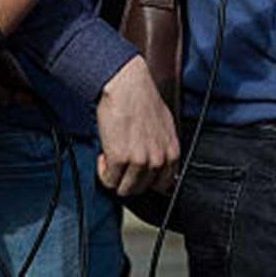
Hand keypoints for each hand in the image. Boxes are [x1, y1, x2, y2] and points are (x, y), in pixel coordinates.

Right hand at [96, 54, 179, 197]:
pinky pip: (109, 180)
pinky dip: (103, 171)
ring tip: (112, 159)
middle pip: (141, 189)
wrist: (127, 86)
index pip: (163, 185)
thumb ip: (163, 148)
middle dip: (128, 179)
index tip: (137, 176)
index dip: (146, 181)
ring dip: (114, 177)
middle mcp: (158, 159)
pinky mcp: (120, 159)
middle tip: (120, 165)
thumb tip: (158, 165)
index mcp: (172, 152)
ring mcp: (140, 161)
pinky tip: (104, 156)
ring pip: (124, 189)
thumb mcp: (165, 127)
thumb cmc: (144, 100)